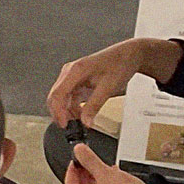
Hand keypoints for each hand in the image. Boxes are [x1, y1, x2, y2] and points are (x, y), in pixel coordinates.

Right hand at [45, 38, 183, 125]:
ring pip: (61, 99)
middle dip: (61, 114)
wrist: (128, 55)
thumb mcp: (108, 87)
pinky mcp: (77, 81)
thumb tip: (85, 121)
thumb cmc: (119, 64)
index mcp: (75, 71)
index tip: (64, 125)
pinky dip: (73, 108)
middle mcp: (70, 72)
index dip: (58, 112)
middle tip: (70, 128)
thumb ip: (94, 105)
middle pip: (55, 97)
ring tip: (78, 123)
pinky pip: (69, 97)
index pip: (57, 94)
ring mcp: (72, 76)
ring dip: (67, 112)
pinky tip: (81, 115)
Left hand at [62, 143, 149, 183]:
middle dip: (84, 172)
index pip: (69, 183)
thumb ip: (89, 159)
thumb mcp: (104, 171)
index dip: (72, 168)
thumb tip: (79, 151)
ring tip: (101, 166)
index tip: (76, 159)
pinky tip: (112, 175)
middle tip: (88, 161)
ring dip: (95, 176)